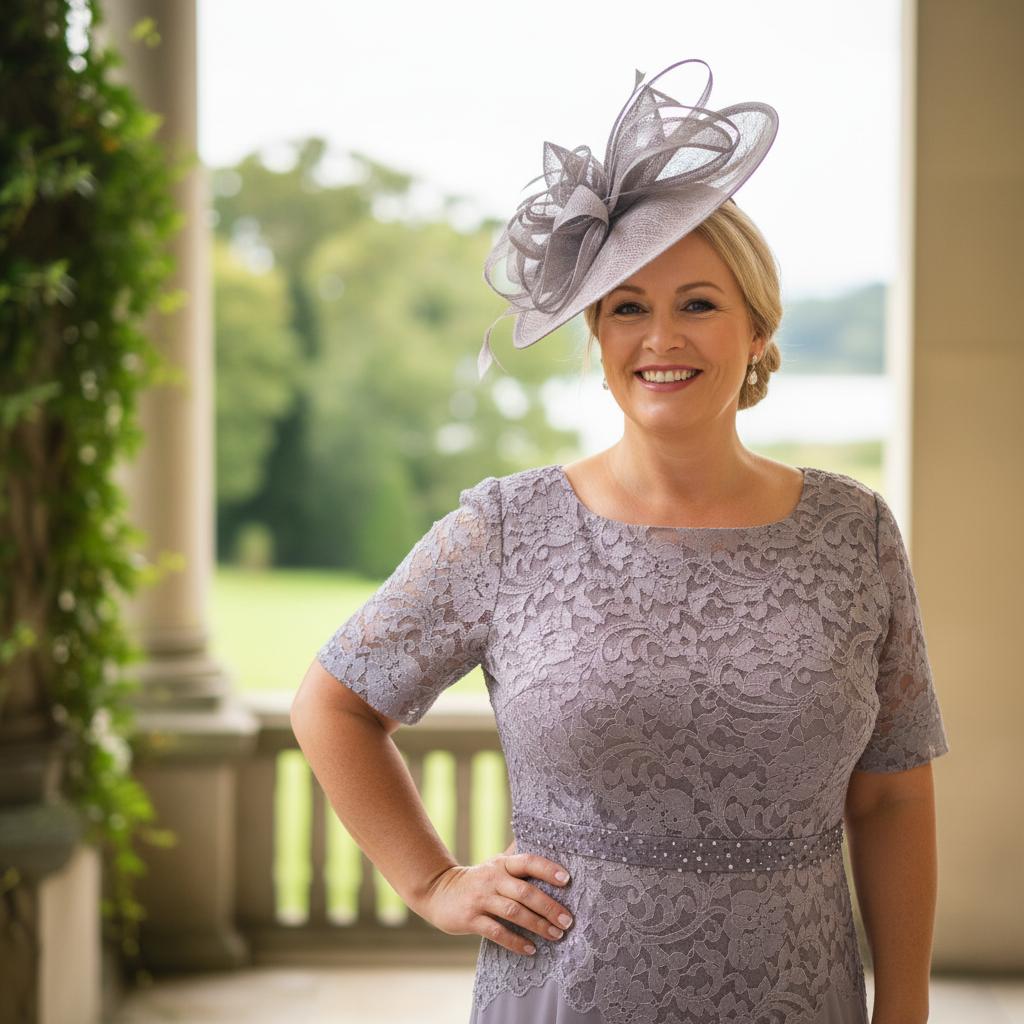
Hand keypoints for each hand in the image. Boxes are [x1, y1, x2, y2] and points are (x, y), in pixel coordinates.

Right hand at [416, 839, 573, 956]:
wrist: (439, 892)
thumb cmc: (478, 879)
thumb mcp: (496, 864)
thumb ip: (518, 857)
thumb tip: (545, 839)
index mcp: (502, 864)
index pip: (528, 862)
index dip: (547, 869)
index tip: (567, 880)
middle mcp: (493, 879)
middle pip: (525, 891)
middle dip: (549, 907)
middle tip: (568, 921)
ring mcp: (481, 899)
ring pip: (513, 912)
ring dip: (537, 925)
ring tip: (556, 935)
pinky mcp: (471, 919)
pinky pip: (497, 932)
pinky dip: (515, 942)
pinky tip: (530, 949)